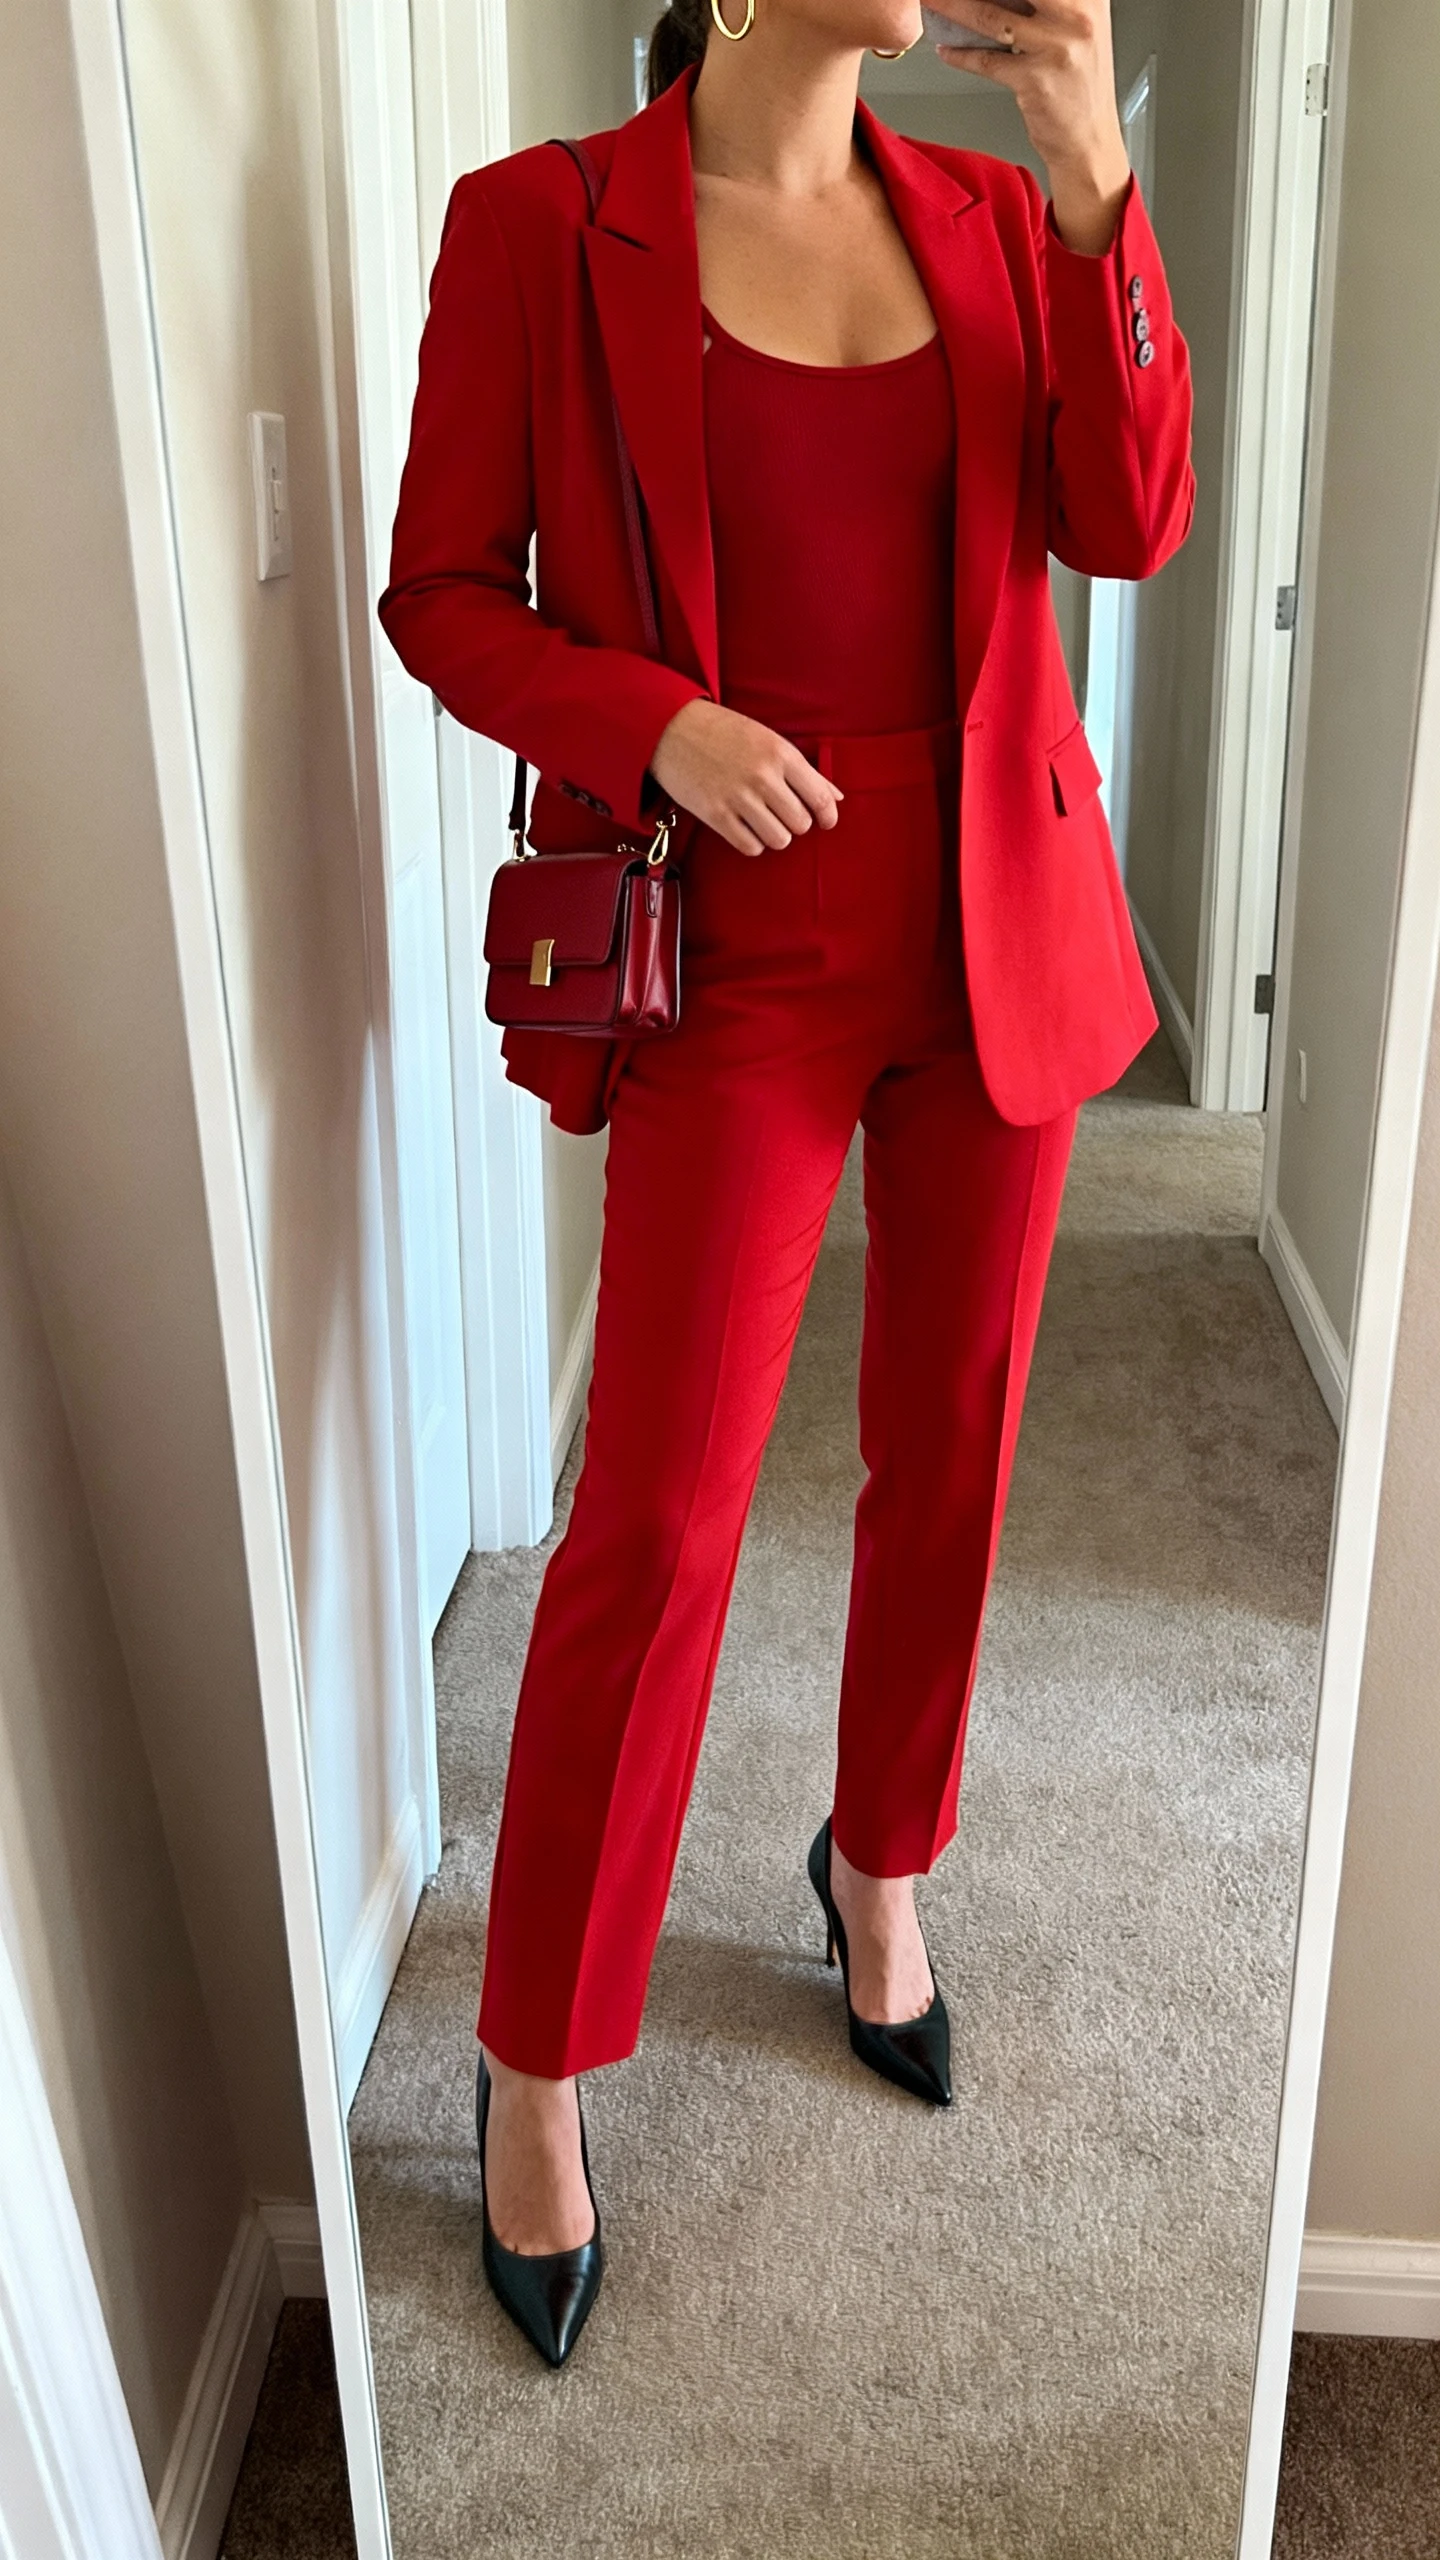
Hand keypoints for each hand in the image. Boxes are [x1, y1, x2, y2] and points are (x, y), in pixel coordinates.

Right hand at [650, 697, 842, 856]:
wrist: (672, 728)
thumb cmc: (724, 732)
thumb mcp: (769, 740)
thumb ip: (805, 771)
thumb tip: (837, 797)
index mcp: (780, 754)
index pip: (820, 798)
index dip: (828, 816)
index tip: (825, 821)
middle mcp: (762, 777)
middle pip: (801, 824)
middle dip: (796, 823)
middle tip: (782, 812)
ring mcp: (738, 797)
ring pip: (779, 840)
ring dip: (775, 834)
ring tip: (763, 820)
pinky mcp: (715, 815)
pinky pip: (750, 846)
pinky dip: (753, 842)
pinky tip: (745, 827)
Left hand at [932, 0, 1130, 254]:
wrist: (1089, 140)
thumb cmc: (1078, 84)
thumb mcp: (1074, 28)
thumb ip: (1045, 5)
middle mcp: (1077, 14)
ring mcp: (1056, 46)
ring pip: (991, 16)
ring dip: (952, 7)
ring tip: (931, 1)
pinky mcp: (1035, 80)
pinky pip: (986, 61)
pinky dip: (960, 54)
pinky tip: (946, 48)